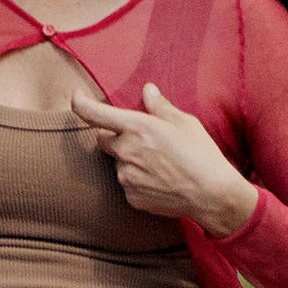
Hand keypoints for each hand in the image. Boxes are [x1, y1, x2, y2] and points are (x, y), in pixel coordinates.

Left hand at [62, 82, 264, 238]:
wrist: (211, 194)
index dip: (80, 103)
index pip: (94, 113)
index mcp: (136, 128)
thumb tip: (148, 90)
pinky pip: (127, 184)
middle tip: (143, 140)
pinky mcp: (130, 197)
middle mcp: (125, 152)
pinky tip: (160, 180)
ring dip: (130, 160)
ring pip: (118, 163)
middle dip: (117, 137)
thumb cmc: (201, 153)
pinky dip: (138, 180)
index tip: (76, 98)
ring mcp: (126, 177)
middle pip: (103, 140)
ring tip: (160, 164)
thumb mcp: (184, 122)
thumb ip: (159, 106)